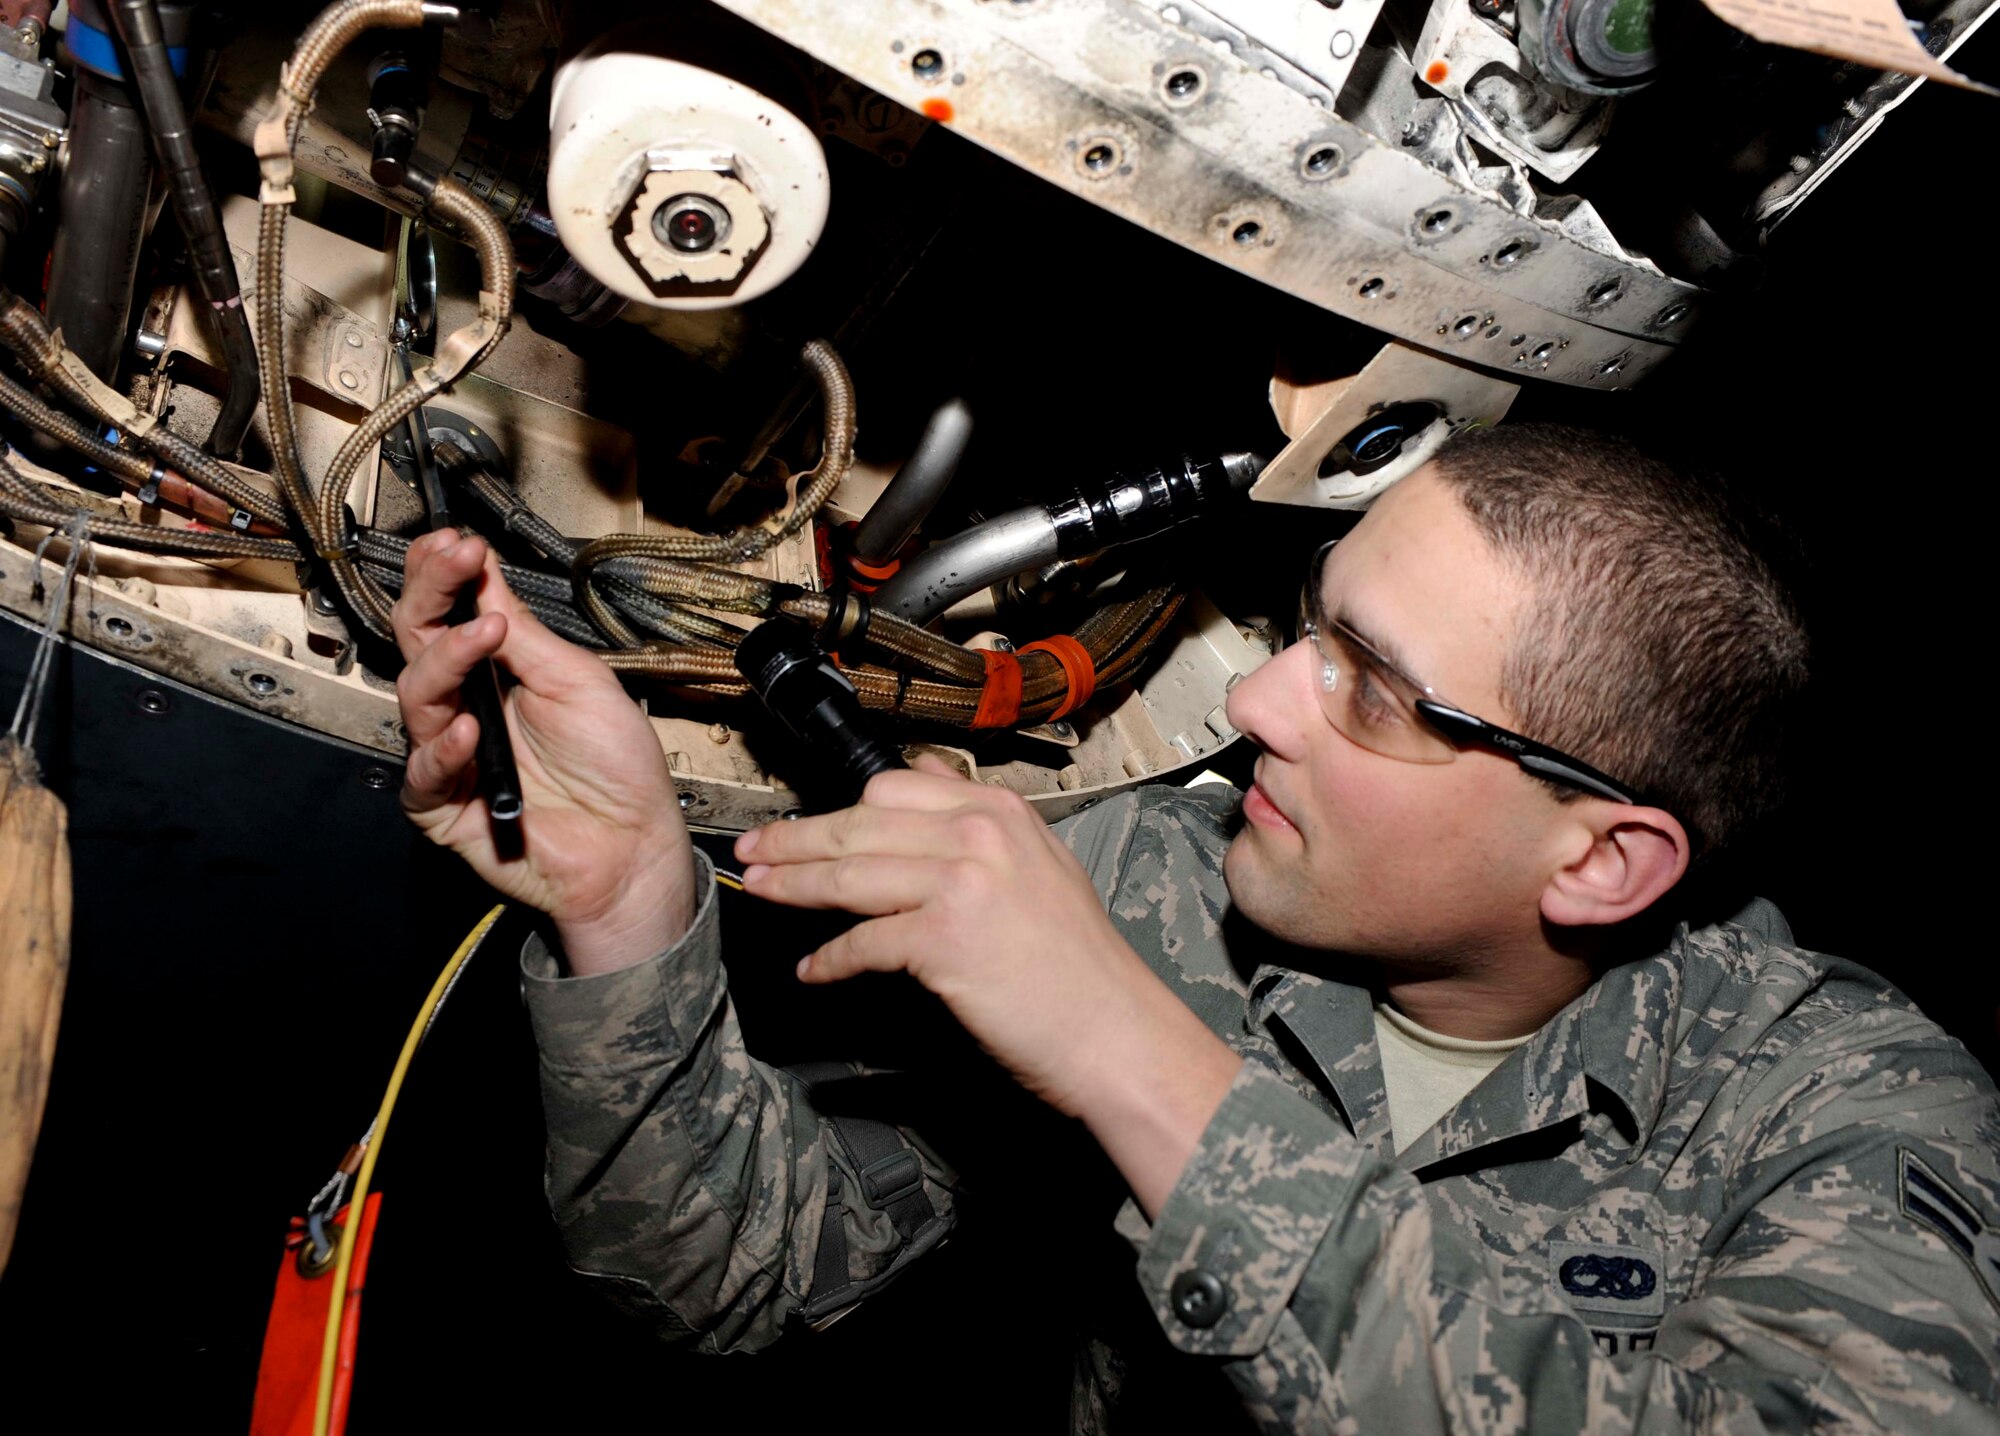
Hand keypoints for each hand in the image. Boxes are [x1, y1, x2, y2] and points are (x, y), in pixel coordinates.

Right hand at [393, 532, 694, 973]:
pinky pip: (425, 773)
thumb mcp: (578, 681)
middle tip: (451, 561)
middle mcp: (466, 706)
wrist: (634, 844)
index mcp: (497, 671)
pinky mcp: (444, 807)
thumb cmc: (617, 767)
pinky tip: (471, 727)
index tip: (454, 542)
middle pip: (418, 640)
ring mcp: (450, 755)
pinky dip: (446, 749)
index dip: (442, 574)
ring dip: (448, 660)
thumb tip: (485, 569)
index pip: (449, 611)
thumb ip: (525, 632)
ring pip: (416, 697)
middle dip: (431, 593)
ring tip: (485, 637)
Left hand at [733, 766, 1240, 1211]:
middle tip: (752, 852)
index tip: (801, 826)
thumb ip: (979, 821)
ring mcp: (963, 881)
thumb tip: (919, 773)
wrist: (1116, 1029)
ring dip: (795, 886)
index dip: (837, 808)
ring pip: (851, 874)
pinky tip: (813, 970)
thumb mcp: (1040, 864)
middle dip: (795, 840)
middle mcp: (980, 833)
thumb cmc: (1077, 963)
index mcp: (1000, 809)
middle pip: (860, 824)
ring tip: (761, 893)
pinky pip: (865, 941)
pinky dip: (832, 959)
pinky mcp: (946, 936)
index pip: (894, 786)